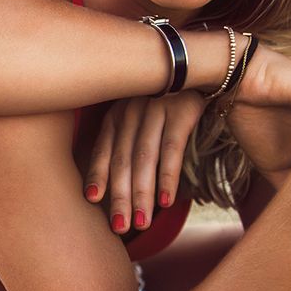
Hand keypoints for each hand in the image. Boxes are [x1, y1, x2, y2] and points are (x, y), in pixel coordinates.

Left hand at [85, 92, 203, 233]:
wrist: (198, 63)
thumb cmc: (163, 97)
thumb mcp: (137, 113)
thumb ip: (125, 139)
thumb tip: (112, 180)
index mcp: (116, 115)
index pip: (103, 150)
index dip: (97, 174)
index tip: (91, 199)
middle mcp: (131, 112)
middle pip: (122, 161)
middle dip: (119, 196)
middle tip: (118, 227)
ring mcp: (156, 111)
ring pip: (144, 160)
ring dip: (142, 195)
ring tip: (141, 224)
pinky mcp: (182, 112)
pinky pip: (172, 150)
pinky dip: (168, 178)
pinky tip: (167, 202)